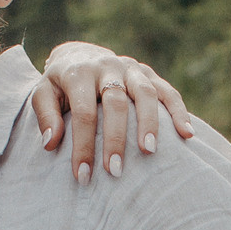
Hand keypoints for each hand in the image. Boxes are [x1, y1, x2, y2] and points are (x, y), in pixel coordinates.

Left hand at [30, 44, 197, 186]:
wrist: (80, 54)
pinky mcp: (148, 72)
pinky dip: (179, 111)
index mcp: (79, 73)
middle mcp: (108, 67)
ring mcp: (131, 68)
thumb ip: (45, 115)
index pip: (84, 112)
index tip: (82, 175)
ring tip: (149, 152)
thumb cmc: (60, 84)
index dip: (84, 145)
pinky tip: (187, 134)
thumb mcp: (43, 93)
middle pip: (116, 103)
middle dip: (116, 138)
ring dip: (150, 123)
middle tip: (115, 171)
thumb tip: (51, 143)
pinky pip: (167, 90)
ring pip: (145, 93)